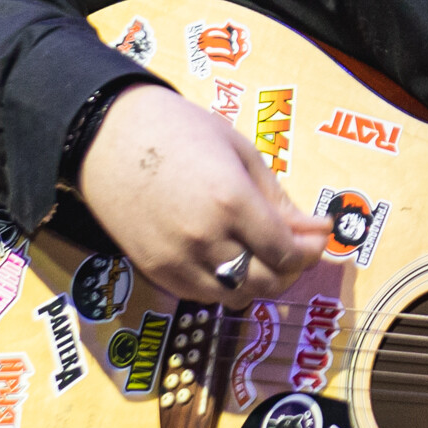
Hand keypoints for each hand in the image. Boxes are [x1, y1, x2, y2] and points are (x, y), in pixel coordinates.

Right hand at [78, 82, 329, 302]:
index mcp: (232, 202)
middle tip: (298, 249)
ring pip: (235, 297)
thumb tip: (314, 229)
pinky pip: (202, 297)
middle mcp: (207, 239)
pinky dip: (225, 287)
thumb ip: (277, 196)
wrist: (108, 137)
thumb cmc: (179, 131)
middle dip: (292, 270)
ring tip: (265, 257)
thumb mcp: (239, 151)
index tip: (319, 237)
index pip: (286, 252)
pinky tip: (231, 262)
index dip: (310, 251)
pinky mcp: (154, 271)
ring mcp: (177, 260)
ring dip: (260, 283)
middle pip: (267, 282)